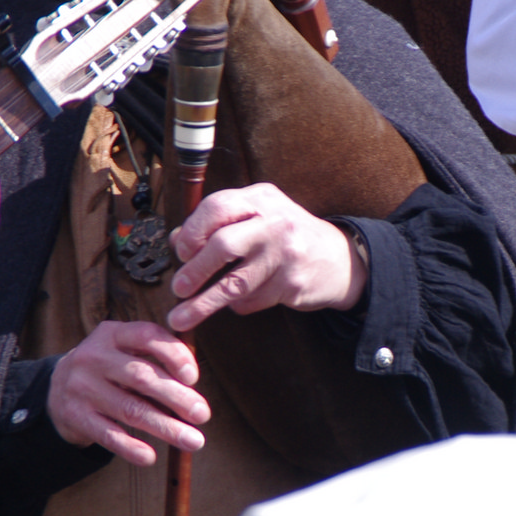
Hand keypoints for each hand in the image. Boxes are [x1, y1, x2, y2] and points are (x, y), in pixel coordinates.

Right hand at [47, 320, 208, 464]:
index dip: (174, 355)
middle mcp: (94, 357)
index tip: (194, 378)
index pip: (147, 336)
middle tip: (203, 415)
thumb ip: (155, 359)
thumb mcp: (123, 350)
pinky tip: (150, 457)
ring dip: (166, 427)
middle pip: (142, 377)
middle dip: (177, 397)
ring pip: (130, 410)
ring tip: (193, 441)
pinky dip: (130, 447)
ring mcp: (82, 388)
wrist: (56, 388)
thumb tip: (194, 387)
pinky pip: (108, 435)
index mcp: (111, 334)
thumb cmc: (108, 369)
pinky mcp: (75, 416)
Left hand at [164, 184, 364, 332]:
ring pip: (235, 283)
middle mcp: (276, 222)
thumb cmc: (286, 237)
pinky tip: (236, 303)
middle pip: (223, 245)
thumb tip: (176, 241)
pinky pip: (252, 301)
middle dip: (195, 270)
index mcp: (262, 199)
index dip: (193, 231)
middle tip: (178, 287)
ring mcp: (286, 254)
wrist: (339, 260)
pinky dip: (238, 305)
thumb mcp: (258, 218)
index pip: (218, 207)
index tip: (181, 252)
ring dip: (204, 303)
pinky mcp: (292, 284)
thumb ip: (219, 224)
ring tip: (182, 316)